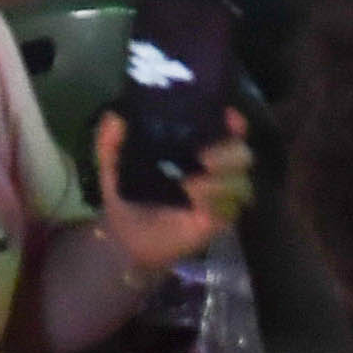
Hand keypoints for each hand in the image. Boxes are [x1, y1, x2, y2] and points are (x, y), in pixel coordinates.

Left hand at [94, 108, 242, 267]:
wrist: (121, 236)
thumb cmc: (125, 193)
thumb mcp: (112, 162)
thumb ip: (110, 138)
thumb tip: (115, 117)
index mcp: (196, 148)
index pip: (229, 131)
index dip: (234, 122)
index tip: (228, 115)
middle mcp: (213, 170)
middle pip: (243, 155)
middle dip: (229, 153)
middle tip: (202, 157)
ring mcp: (217, 198)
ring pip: (241, 184)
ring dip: (222, 181)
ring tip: (190, 183)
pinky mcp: (216, 223)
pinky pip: (229, 210)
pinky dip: (214, 201)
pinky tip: (193, 199)